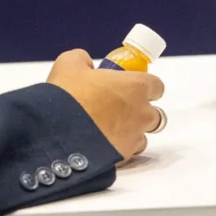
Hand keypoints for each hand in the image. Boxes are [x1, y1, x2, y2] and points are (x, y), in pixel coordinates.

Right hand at [47, 49, 164, 161]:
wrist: (58, 132)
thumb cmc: (68, 96)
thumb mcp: (68, 64)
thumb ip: (82, 58)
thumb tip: (86, 63)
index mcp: (136, 86)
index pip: (157, 86)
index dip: (144, 86)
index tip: (129, 86)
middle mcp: (143, 112)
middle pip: (154, 112)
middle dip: (138, 111)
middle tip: (114, 108)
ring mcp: (136, 136)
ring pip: (142, 134)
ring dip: (130, 131)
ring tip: (105, 129)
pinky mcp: (125, 156)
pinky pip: (128, 151)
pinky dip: (119, 147)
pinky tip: (100, 143)